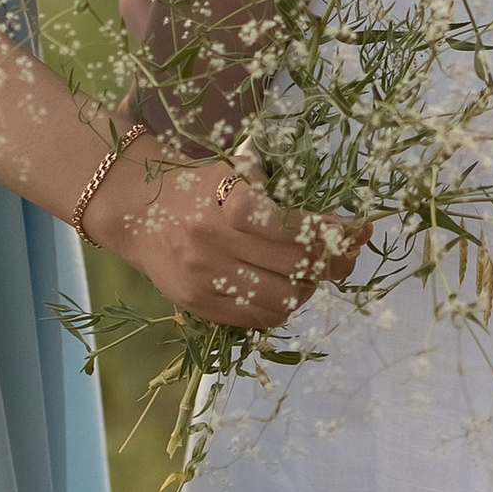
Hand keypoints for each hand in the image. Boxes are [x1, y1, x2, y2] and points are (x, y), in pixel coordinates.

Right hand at [87, 138, 365, 331]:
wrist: (133, 209)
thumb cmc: (193, 185)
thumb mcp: (233, 174)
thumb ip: (276, 199)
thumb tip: (337, 227)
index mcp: (229, 204)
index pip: (299, 230)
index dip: (336, 234)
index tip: (359, 230)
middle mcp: (216, 245)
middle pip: (297, 270)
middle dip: (332, 265)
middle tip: (345, 256)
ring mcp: (205, 280)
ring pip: (281, 301)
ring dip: (306, 289)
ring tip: (308, 273)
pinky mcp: (198, 305)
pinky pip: (255, 317)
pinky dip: (278, 306)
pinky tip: (281, 288)